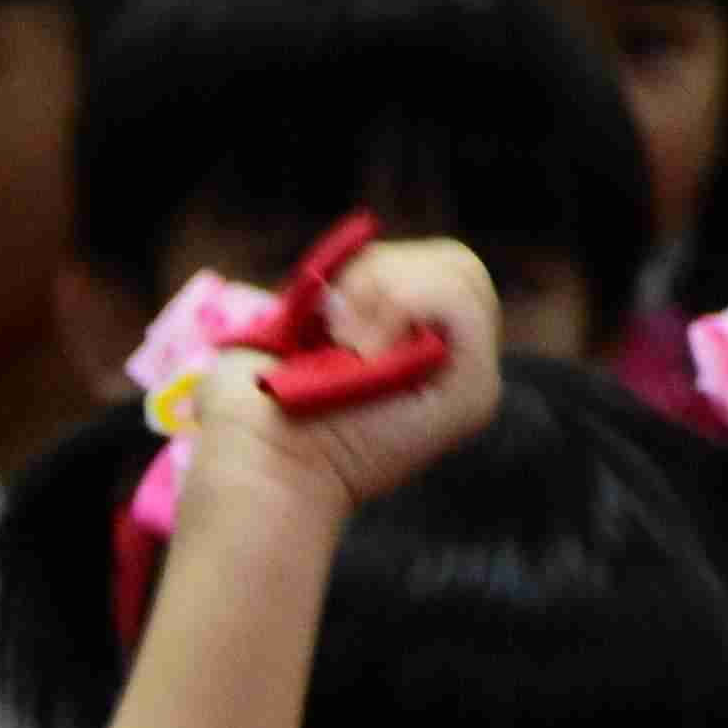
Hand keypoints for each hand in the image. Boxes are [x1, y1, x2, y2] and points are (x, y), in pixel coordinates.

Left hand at [180, 235, 500, 521]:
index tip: (323, 314)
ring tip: (346, 343)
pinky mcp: (472, 395)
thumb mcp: (292, 326)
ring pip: (461, 275)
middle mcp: (451, 365)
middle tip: (334, 327)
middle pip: (456, 264)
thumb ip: (336, 290)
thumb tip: (349, 269)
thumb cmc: (255, 408)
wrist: (259, 462)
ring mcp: (470, 381)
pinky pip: (460, 305)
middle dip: (383, 274)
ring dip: (387, 291)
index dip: (377, 268)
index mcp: (416, 347)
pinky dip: (404, 304)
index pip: (433, 265)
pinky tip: (364, 352)